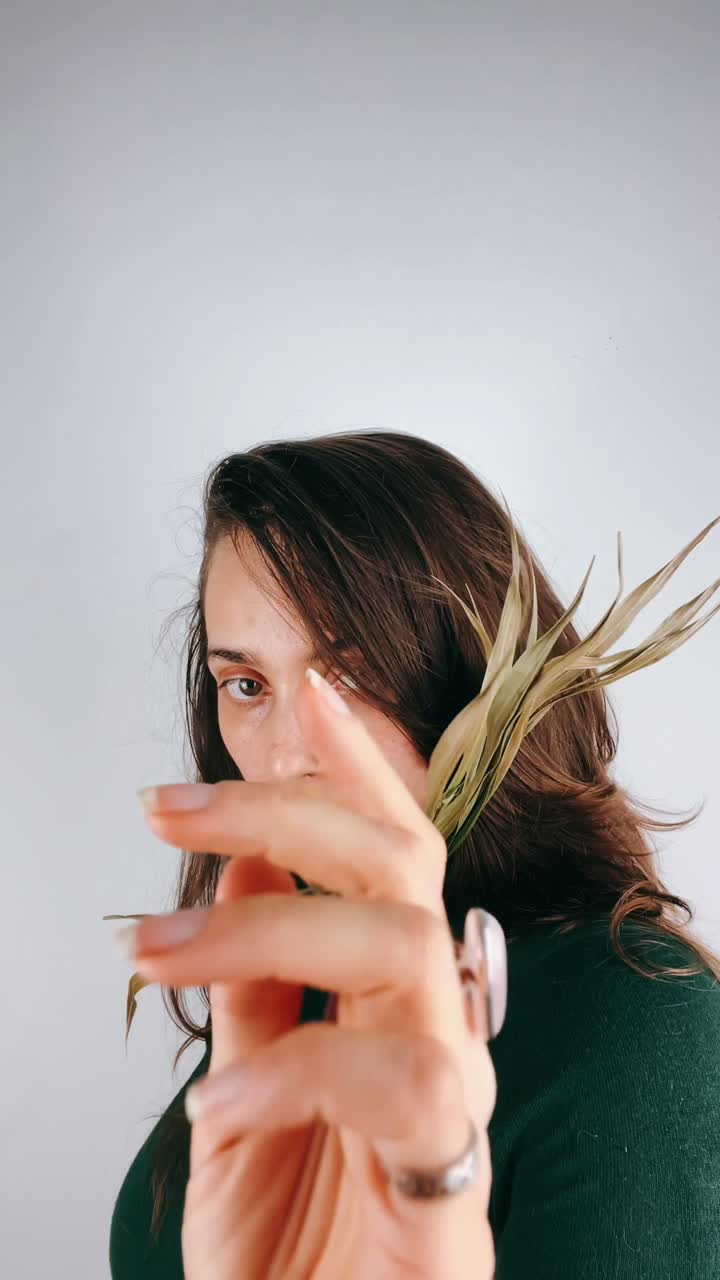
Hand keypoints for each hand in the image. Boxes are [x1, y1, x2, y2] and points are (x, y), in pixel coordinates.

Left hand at [125, 668, 497, 1278]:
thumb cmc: (287, 1245)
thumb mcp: (242, 1093)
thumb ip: (255, 983)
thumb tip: (240, 861)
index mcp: (387, 997)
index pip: (391, 850)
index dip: (356, 766)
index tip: (305, 692)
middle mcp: (433, 1024)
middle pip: (400, 863)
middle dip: (285, 809)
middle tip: (167, 807)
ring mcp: (453, 1096)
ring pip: (399, 941)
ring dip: (263, 926)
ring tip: (152, 951)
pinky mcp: (454, 1177)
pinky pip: (397, 1082)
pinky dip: (288, 1072)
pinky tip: (212, 1104)